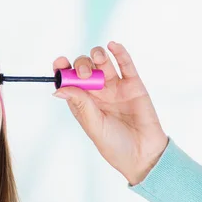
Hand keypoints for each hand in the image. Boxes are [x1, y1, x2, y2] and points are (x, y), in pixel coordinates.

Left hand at [53, 41, 168, 185]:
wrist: (143, 155)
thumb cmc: (116, 146)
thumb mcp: (94, 126)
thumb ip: (81, 105)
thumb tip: (58, 89)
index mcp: (84, 103)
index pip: (69, 81)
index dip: (63, 70)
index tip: (59, 62)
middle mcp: (98, 93)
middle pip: (85, 68)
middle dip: (81, 66)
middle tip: (85, 75)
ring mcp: (116, 87)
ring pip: (103, 63)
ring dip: (97, 55)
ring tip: (98, 58)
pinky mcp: (134, 85)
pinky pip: (126, 65)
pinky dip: (119, 53)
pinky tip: (113, 46)